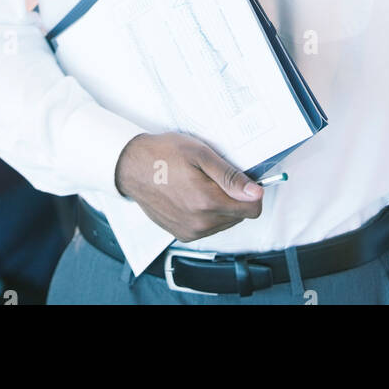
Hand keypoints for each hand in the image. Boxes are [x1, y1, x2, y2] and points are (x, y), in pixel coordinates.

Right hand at [114, 132, 262, 241]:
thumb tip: (256, 192)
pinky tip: (193, 195)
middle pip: (239, 216)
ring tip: (201, 183)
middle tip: (215, 176)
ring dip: (221, 205)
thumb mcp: (200, 154)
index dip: (252, 192)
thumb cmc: (163, 155)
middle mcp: (201, 223)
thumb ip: (230, 176)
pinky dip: (207, 213)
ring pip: (225, 222)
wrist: (132, 167)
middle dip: (235, 196)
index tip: (243, 179)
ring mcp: (191, 231)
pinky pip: (209, 228)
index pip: (252, 209)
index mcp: (207, 201)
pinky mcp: (183, 235)